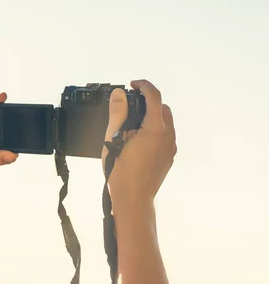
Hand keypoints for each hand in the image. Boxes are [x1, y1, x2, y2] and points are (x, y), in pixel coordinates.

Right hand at [102, 80, 176, 206]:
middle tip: (129, 105)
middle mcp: (167, 136)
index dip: (143, 85)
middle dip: (147, 102)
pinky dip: (154, 131)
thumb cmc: (121, 172)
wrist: (133, 199)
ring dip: (151, 117)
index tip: (133, 84)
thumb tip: (119, 94)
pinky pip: (164, 137)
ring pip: (164, 123)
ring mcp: (170, 148)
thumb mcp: (113, 139)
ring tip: (131, 126)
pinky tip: (137, 141)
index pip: (154, 96)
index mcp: (155, 129)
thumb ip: (117, 113)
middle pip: (162, 108)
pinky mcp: (168, 157)